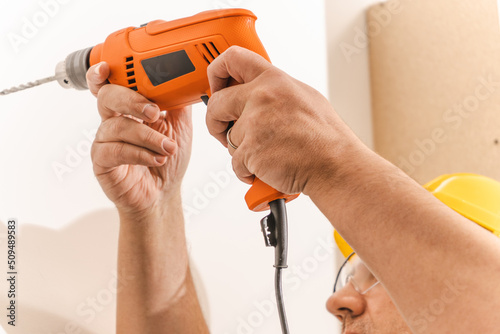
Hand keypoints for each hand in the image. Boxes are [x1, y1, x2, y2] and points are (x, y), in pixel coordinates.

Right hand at [87, 62, 192, 215]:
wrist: (165, 193)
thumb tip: (184, 78)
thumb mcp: (180, 126)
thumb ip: (177, 102)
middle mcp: (114, 120)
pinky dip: (139, 153)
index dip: (103, 74)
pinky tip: (156, 158)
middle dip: (132, 101)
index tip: (107, 67)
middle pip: (108, 97)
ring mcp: (105, 141)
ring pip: (117, 126)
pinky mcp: (102, 162)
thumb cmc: (168, 159)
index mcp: (129, 108)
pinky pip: (115, 150)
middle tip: (154, 112)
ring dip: (148, 137)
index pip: (111, 84)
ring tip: (168, 148)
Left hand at [206, 46, 365, 194]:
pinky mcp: (250, 150)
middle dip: (215, 122)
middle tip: (224, 132)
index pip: (232, 58)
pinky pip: (235, 163)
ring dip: (241, 151)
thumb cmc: (326, 138)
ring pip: (228, 138)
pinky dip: (246, 171)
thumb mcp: (304, 98)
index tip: (217, 87)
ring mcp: (254, 124)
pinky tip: (266, 169)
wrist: (335, 166)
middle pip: (216, 103)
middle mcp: (262, 97)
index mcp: (274, 80)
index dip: (216, 72)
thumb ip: (276, 91)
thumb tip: (256, 91)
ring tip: (266, 155)